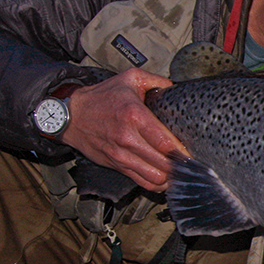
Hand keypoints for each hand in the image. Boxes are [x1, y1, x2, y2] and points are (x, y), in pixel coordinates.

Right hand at [60, 68, 188, 191]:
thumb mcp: (128, 79)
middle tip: (189, 163)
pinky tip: (165, 179)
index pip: (164, 142)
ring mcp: (121, 155)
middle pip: (163, 162)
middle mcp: (128, 138)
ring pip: (154, 177)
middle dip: (180, 165)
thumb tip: (174, 86)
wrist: (71, 116)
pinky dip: (157, 184)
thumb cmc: (100, 97)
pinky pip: (142, 182)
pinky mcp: (117, 165)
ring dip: (170, 177)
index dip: (181, 151)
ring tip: (179, 171)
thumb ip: (155, 80)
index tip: (192, 152)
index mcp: (134, 115)